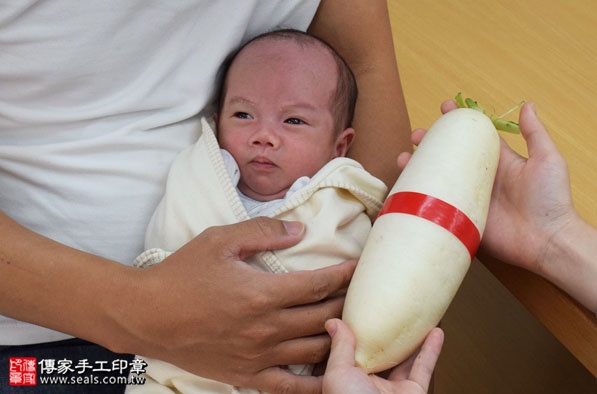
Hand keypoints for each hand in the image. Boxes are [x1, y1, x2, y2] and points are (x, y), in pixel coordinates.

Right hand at [123, 217, 355, 393]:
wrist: (147, 316)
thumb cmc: (181, 274)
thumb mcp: (219, 240)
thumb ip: (263, 231)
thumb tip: (300, 230)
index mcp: (262, 293)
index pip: (318, 285)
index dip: (345, 275)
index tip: (360, 268)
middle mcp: (266, 328)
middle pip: (323, 316)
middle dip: (348, 302)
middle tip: (362, 292)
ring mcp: (258, 356)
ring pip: (314, 350)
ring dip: (339, 337)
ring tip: (351, 324)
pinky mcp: (246, 375)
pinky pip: (289, 386)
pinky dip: (314, 384)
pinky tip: (331, 377)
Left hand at [323, 319, 442, 393]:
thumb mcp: (338, 374)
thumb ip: (340, 348)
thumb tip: (333, 322)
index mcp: (347, 380)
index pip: (350, 351)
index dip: (354, 331)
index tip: (357, 309)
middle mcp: (369, 384)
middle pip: (380, 353)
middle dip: (384, 334)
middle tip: (389, 310)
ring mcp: (392, 390)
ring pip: (404, 358)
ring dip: (412, 337)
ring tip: (415, 316)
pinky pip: (423, 368)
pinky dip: (431, 350)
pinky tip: (436, 332)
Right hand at [398, 101, 573, 273]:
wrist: (547, 240)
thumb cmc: (551, 199)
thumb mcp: (546, 160)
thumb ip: (534, 134)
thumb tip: (527, 105)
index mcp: (498, 162)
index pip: (473, 136)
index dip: (459, 121)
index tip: (445, 107)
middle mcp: (480, 178)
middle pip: (449, 156)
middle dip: (431, 143)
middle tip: (416, 135)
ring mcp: (469, 199)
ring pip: (439, 180)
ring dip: (419, 168)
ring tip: (403, 159)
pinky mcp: (462, 219)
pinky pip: (438, 207)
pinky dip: (420, 198)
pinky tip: (407, 189)